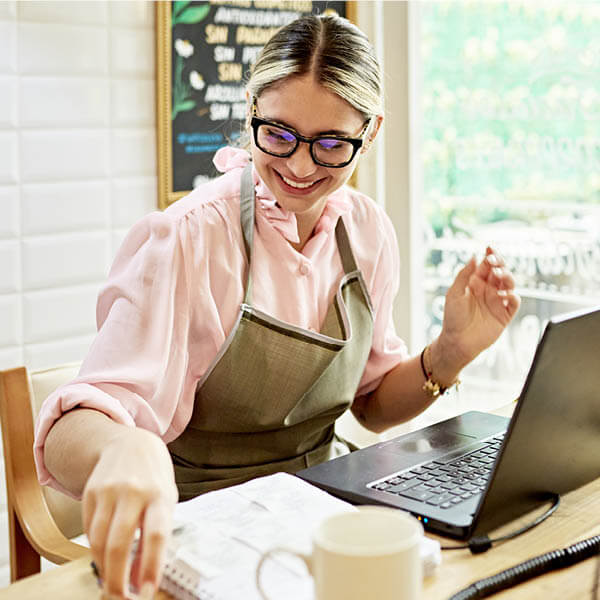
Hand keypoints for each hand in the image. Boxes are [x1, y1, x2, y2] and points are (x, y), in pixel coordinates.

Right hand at [83, 428, 177, 598]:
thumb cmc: (154, 478)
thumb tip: (139, 579)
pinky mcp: (91, 492)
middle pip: (120, 543)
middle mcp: (134, 491)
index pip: (156, 535)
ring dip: (104, 568)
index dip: (150, 567)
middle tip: (119, 598)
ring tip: (112, 582)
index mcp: (160, 494)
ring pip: (98, 541)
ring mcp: (110, 491)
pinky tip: (103, 556)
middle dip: (117, 579)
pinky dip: (95, 549)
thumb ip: (155, 537)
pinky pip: (89, 530)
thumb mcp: (165, 501)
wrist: (131, 443)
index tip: (145, 592)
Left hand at [434, 247, 519, 379]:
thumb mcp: (454, 293)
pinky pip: (514, 302)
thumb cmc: (453, 317)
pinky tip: (504, 294)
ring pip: (509, 284)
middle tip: (494, 260)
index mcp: (476, 283)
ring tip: (498, 274)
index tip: (489, 248)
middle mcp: (488, 290)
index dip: (490, 255)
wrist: (457, 341)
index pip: (486, 265)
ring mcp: (497, 301)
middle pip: (500, 271)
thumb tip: (474, 256)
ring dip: (507, 276)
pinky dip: (513, 296)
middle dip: (499, 263)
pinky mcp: (504, 314)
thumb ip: (464, 275)